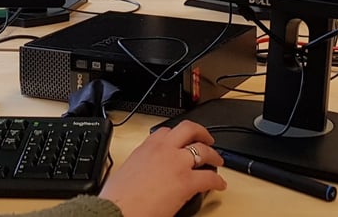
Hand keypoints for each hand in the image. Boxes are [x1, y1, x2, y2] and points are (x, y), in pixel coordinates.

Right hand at [99, 120, 226, 216]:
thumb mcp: (128, 169)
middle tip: (207, 139)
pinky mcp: (186, 182)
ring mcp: (177, 163)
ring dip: (213, 154)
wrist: (118, 210)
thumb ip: (142, 163)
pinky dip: (217, 181)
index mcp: (148, 146)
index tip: (181, 139)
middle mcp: (165, 149)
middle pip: (189, 129)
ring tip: (218, 160)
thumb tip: (145, 170)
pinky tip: (219, 185)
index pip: (167, 131)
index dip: (177, 135)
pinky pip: (209, 178)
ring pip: (203, 150)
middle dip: (201, 132)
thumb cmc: (118, 197)